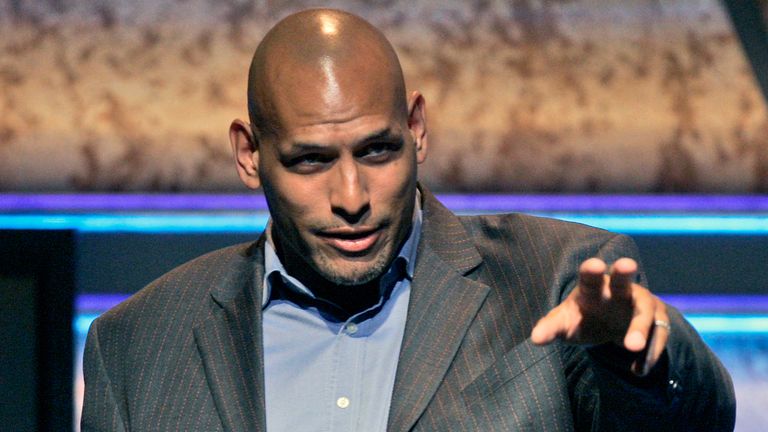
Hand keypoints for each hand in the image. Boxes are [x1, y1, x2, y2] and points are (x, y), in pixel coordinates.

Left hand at [530, 257, 669, 374]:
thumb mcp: (564, 323)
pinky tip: (638, 370)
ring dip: (640, 328)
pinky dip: (650, 353)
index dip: (591, 270)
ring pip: (645, 312)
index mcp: (592, 288)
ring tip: (631, 347)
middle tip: (626, 264)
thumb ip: (550, 328)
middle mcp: (619, 290)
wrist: (611, 324)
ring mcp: (640, 303)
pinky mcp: (657, 320)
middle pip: (622, 279)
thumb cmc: (583, 317)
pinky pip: (658, 334)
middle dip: (624, 272)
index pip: (589, 277)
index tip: (593, 264)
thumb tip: (536, 339)